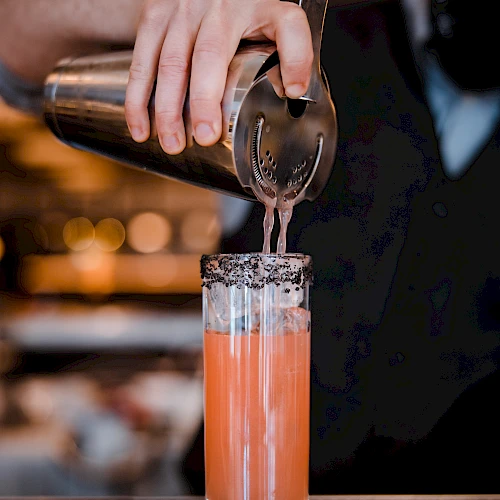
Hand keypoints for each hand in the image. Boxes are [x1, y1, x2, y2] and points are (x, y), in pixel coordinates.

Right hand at [125, 0, 312, 154]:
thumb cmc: (248, 3)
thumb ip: (294, 48)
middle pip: (199, 59)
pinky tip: (139, 127)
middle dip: (197, 104)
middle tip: (201, 139)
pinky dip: (137, 97)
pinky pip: (141, 61)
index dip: (217, 91)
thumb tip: (295, 90)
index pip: (227, 51)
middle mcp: (205, 9)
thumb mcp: (279, 15)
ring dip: (165, 108)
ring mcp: (176, 13)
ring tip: (171, 144)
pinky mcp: (153, 18)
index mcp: (240, 9)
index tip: (216, 127)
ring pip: (167, 64)